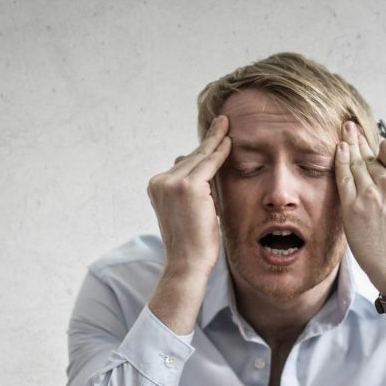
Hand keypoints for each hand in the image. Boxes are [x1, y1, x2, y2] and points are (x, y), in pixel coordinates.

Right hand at [147, 115, 231, 278]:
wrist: (187, 263)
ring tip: (225, 124)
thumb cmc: (191, 243)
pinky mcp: (189, 187)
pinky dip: (220, 152)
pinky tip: (229, 142)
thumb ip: (190, 189)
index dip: (199, 152)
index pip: (182, 165)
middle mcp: (160, 182)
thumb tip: (193, 168)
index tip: (211, 137)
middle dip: (207, 143)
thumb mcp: (186, 211)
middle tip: (221, 122)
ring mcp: (172, 183)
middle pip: (190, 158)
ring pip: (199, 159)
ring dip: (215, 142)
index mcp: (157, 187)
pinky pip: (209, 164)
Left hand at [334, 121, 385, 293]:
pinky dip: (340, 161)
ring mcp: (370, 194)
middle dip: (359, 139)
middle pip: (370, 155)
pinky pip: (344, 178)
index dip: (382, 146)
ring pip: (356, 162)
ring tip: (343, 132)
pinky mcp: (353, 207)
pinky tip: (338, 149)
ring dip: (348, 144)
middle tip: (350, 126)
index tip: (375, 145)